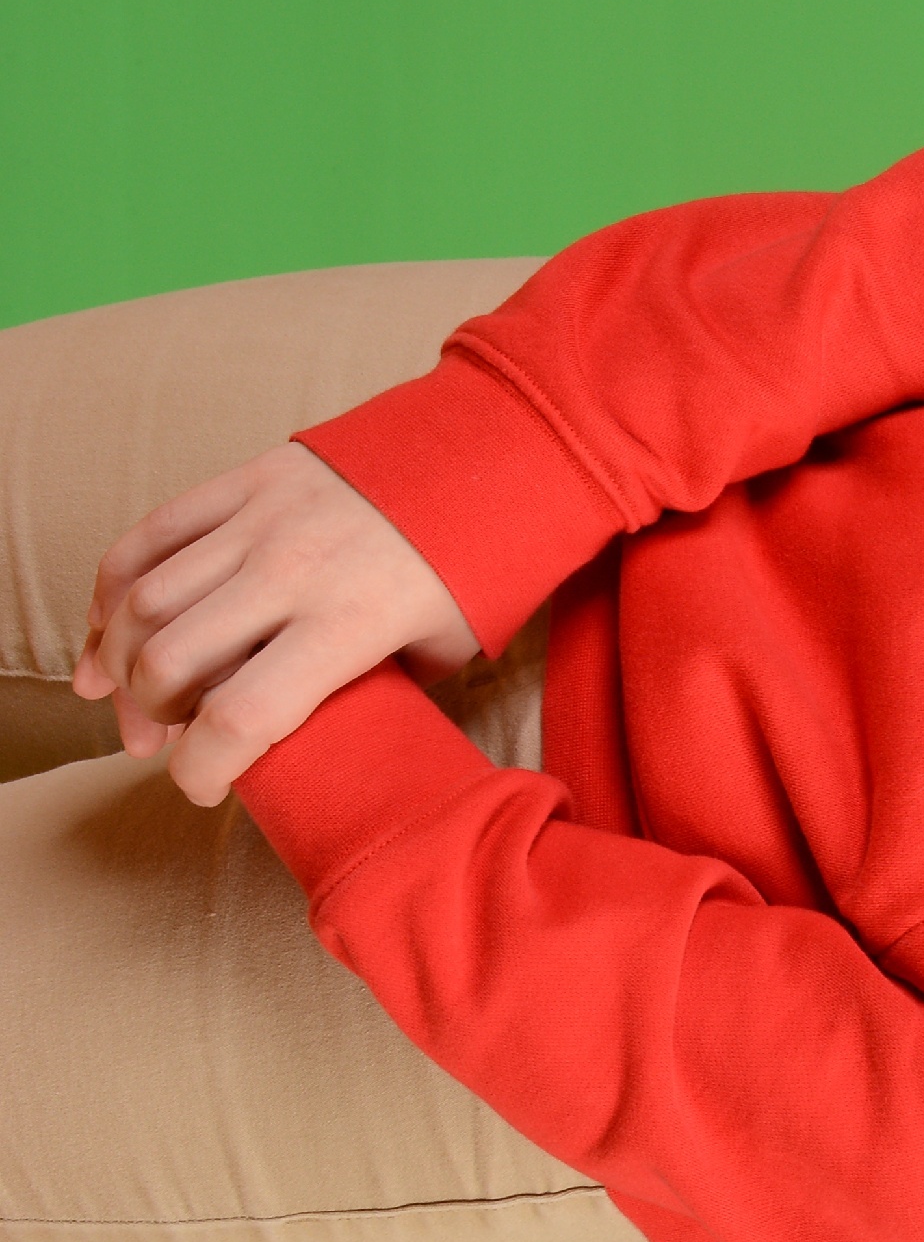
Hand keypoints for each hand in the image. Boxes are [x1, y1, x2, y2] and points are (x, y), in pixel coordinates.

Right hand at [73, 442, 480, 805]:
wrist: (495, 453)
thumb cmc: (479, 565)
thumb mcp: (446, 649)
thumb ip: (373, 685)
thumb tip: (317, 727)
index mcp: (352, 622)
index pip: (242, 716)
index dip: (202, 769)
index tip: (199, 788)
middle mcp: (295, 570)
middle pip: (171, 659)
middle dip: (148, 714)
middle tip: (155, 740)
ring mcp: (264, 518)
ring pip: (146, 596)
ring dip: (118, 656)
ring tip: (120, 695)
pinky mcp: (247, 478)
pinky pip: (151, 533)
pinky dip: (114, 584)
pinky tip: (110, 624)